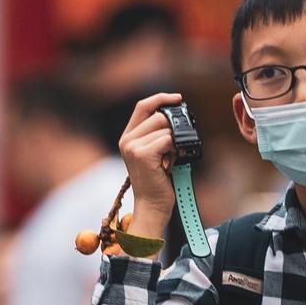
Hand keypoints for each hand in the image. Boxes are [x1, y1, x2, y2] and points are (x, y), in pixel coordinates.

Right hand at [116, 92, 187, 211]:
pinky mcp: (143, 155)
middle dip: (174, 128)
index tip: (178, 98)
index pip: (143, 106)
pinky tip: (171, 162)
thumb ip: (159, 134)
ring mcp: (133, 147)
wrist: (152, 206)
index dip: (161, 98)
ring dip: (175, 142)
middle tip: (175, 148)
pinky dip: (175, 149)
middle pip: (158, 116)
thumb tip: (177, 118)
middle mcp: (127, 140)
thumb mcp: (156, 153)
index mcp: (128, 137)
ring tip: (170, 159)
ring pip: (165, 128)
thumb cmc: (157, 181)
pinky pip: (168, 139)